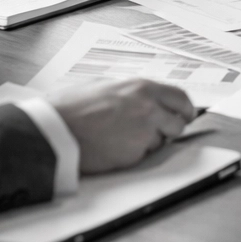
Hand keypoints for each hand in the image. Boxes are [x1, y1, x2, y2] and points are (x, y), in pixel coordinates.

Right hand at [46, 78, 196, 173]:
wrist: (55, 130)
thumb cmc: (71, 107)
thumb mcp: (104, 86)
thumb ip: (130, 92)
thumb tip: (144, 97)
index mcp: (142, 88)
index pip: (180, 98)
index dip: (185, 109)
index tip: (185, 115)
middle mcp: (149, 108)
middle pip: (179, 123)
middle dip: (172, 128)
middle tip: (161, 131)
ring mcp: (144, 133)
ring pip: (160, 141)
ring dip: (149, 142)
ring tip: (122, 137)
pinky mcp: (134, 154)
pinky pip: (143, 155)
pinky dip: (133, 154)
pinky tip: (114, 147)